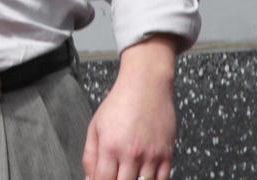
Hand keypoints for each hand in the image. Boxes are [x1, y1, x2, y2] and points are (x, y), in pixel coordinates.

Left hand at [82, 35, 177, 179]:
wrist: (146, 86)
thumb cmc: (119, 103)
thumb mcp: (95, 126)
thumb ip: (90, 155)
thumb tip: (90, 178)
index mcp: (110, 146)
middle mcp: (131, 153)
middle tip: (115, 176)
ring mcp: (151, 156)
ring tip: (128, 175)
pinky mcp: (167, 155)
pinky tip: (144, 177)